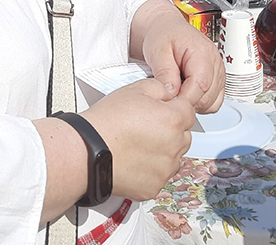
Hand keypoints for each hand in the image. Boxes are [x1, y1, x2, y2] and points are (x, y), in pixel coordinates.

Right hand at [80, 79, 195, 199]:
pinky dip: (150, 169)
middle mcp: (174, 147)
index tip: (162, 110)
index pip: (188, 111)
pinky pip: (160, 176)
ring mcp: (165, 170)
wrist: (86, 151)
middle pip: (183, 135)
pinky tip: (134, 160)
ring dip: (163, 151)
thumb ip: (160, 88)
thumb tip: (169, 94)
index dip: (174, 108)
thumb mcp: (135, 89)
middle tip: (146, 127)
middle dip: (171, 130)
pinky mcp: (153, 187)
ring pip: (174, 157)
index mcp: (173, 120)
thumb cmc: (107, 122)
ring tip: (137, 144)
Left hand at [135, 0, 224, 112]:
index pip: (201, 84)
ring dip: (194, 104)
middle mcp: (214, 62)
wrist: (167, 29)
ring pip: (213, 102)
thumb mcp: (157, 50)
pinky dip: (200, 103)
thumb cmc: (163, 35)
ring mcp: (218, 72)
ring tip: (177, 93)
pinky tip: (186, 94)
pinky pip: (214, 102)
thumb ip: (164, 72)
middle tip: (169, 98)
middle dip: (188, 102)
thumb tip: (171, 93)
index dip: (185, 99)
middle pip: (208, 97)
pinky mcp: (216, 80)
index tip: (169, 103)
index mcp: (202, 51)